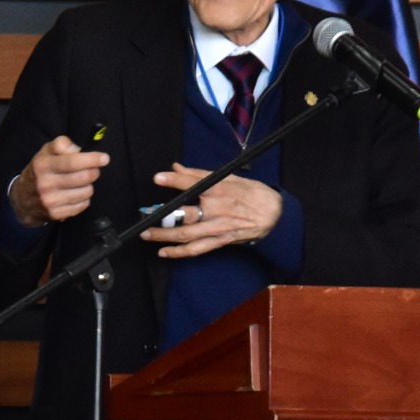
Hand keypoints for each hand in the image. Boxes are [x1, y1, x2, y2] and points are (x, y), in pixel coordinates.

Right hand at [10, 135, 109, 228]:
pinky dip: (84, 198)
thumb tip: (80, 150)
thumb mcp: (46, 151)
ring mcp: (51, 200)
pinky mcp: (56, 213)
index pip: (72, 162)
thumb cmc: (40, 170)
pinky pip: (83, 205)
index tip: (105, 158)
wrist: (23, 198)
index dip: (91, 159)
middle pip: (83, 177)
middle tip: (92, 170)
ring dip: (88, 185)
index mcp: (43, 165)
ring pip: (86, 192)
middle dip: (94, 172)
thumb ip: (62, 145)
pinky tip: (75, 194)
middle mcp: (45, 183)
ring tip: (80, 183)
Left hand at [141, 167, 283, 258]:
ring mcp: (218, 227)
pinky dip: (179, 253)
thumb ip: (199, 173)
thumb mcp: (230, 177)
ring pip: (187, 235)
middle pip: (185, 214)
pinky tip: (164, 252)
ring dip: (164, 236)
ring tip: (147, 235)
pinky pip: (197, 249)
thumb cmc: (253, 193)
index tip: (158, 178)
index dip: (174, 180)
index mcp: (220, 189)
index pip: (193, 183)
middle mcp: (217, 208)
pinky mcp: (221, 241)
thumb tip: (176, 166)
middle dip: (162, 216)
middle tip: (144, 215)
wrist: (275, 215)